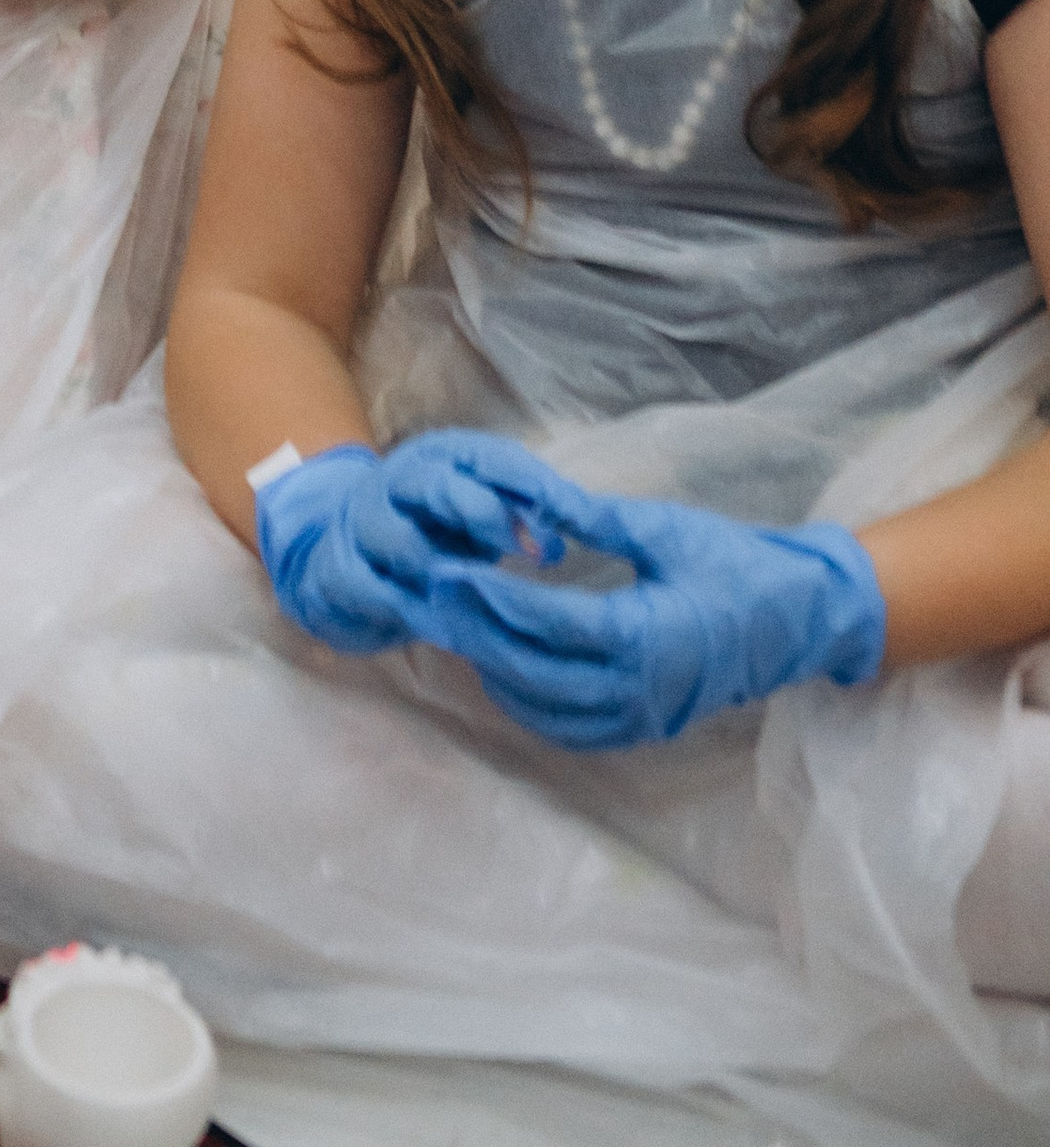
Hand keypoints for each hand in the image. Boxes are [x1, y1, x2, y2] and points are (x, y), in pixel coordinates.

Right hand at [252, 429, 577, 657]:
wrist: (345, 550)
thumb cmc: (434, 530)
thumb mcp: (480, 515)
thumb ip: (523, 516)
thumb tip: (573, 533)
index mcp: (445, 457)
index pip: (492, 458)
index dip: (537, 489)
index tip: (583, 524)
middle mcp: (402, 481)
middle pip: (440, 486)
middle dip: (489, 517)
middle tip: (537, 555)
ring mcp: (365, 523)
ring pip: (403, 542)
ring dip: (446, 576)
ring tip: (486, 605)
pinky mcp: (339, 568)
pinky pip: (374, 592)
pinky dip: (411, 613)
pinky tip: (446, 632)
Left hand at [427, 487, 887, 749]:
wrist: (798, 616)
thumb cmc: (734, 562)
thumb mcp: (661, 529)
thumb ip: (592, 522)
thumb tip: (532, 502)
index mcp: (645, 634)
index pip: (548, 624)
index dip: (492, 599)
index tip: (447, 572)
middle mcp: (641, 688)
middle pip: (536, 673)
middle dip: (478, 637)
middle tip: (434, 601)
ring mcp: (645, 717)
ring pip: (548, 711)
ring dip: (498, 675)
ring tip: (458, 631)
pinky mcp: (648, 727)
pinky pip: (576, 731)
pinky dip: (533, 707)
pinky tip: (505, 672)